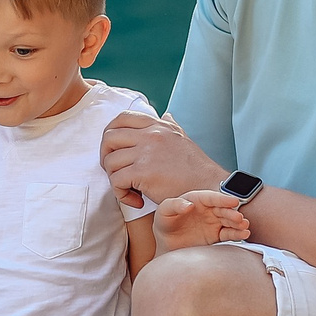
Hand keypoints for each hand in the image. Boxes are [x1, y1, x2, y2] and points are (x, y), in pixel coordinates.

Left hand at [102, 111, 224, 206]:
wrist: (209, 188)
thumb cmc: (196, 169)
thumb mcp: (183, 138)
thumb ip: (171, 126)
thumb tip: (166, 114)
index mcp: (158, 126)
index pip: (122, 118)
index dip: (110, 134)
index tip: (114, 151)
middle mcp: (151, 135)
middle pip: (109, 138)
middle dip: (105, 157)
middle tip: (116, 172)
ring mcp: (146, 152)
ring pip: (110, 162)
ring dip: (114, 179)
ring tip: (130, 189)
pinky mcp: (143, 172)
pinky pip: (116, 181)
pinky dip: (121, 194)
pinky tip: (137, 201)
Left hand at [154, 189, 251, 252]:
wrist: (166, 245)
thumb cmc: (164, 224)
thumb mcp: (164, 212)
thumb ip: (174, 205)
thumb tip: (189, 205)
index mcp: (196, 199)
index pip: (211, 197)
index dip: (222, 199)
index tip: (233, 201)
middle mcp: (207, 209)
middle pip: (223, 209)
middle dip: (232, 213)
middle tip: (239, 218)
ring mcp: (213, 222)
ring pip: (229, 220)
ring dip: (238, 223)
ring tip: (245, 226)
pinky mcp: (216, 235)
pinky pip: (229, 233)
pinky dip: (237, 234)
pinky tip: (244, 234)